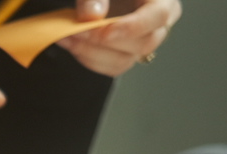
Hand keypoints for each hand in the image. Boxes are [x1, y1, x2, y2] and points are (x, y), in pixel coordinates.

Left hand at [58, 0, 180, 76]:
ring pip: (124, 60)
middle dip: (105, 41)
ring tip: (68, 37)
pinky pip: (111, 67)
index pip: (158, 16)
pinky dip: (88, 58)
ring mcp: (143, 42)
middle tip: (77, 31)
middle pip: (142, 43)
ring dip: (91, 52)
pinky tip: (72, 44)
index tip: (105, 33)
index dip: (132, 27)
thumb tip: (92, 15)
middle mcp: (158, 24)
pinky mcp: (127, 54)